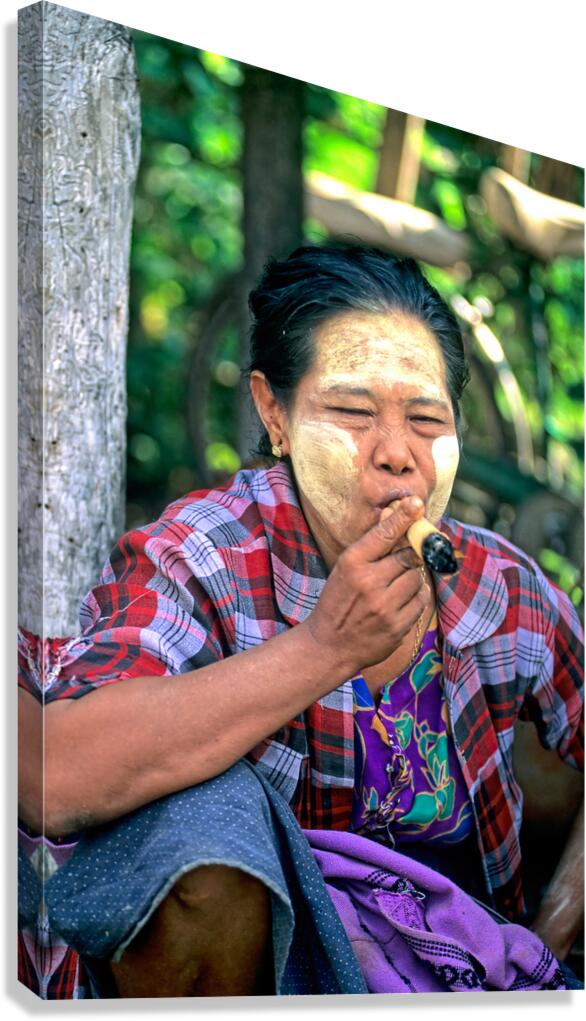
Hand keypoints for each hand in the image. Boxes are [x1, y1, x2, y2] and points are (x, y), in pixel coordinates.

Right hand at [304, 496, 429, 676]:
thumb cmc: (339, 601)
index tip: (417, 503)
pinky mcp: (397, 625)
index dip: (403, 517)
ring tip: (394, 586)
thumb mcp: (345, 569)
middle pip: (408, 555)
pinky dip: (415, 597)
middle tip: (404, 558)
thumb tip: (393, 514)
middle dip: (409, 556)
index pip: (384, 534)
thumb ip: (370, 546)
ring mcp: (384, 606)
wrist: (329, 646)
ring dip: (411, 578)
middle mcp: (369, 582)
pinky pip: (420, 600)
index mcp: (352, 563)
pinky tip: (399, 602)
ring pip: (417, 577)